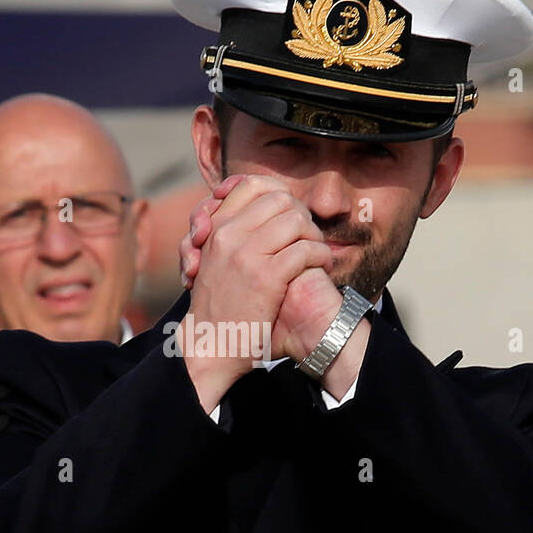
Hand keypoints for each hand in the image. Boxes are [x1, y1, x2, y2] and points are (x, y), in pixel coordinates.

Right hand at [180, 174, 334, 410]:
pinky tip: (322, 266)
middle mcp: (228, 235)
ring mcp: (247, 254)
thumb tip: (253, 207)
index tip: (289, 213)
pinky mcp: (267, 277)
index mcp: (215, 229)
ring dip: (314, 234)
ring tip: (316, 251)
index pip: (250, 186)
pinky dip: (321, 255)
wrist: (210, 346)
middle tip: (306, 235)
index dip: (277, 192)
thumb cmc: (216, 307)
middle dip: (301, 214)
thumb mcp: (211, 261)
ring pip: (296, 220)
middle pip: (280, 199)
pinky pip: (305, 249)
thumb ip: (227, 234)